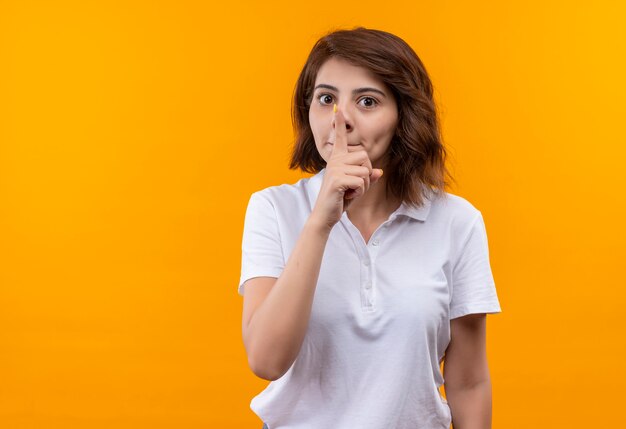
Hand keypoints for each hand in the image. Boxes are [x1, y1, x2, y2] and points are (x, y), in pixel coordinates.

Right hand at [310, 105, 383, 229]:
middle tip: (355, 186)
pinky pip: (361, 181)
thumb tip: (380, 172)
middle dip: (367, 174)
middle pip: (366, 157)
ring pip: (365, 172)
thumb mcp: (356, 187)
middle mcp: (335, 160)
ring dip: (363, 187)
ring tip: (350, 192)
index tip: (338, 109)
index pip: (341, 139)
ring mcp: (335, 169)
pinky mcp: (337, 180)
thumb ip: (367, 178)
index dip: (340, 124)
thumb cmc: (339, 200)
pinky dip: (359, 192)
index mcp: (337, 159)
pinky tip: (347, 196)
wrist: (325, 215)